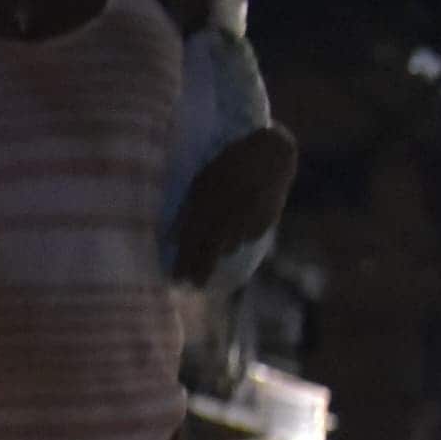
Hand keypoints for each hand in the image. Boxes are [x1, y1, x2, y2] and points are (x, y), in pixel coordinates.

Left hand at [172, 126, 298, 282]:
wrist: (270, 153)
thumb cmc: (228, 163)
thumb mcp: (201, 181)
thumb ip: (186, 211)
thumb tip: (170, 240)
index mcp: (209, 204)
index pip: (192, 242)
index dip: (184, 264)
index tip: (176, 281)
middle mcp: (229, 214)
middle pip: (211, 252)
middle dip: (200, 271)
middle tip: (194, 286)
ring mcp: (249, 219)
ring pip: (230, 247)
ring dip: (219, 252)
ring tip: (213, 252)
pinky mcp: (266, 221)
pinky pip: (248, 237)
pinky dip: (240, 237)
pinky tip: (238, 227)